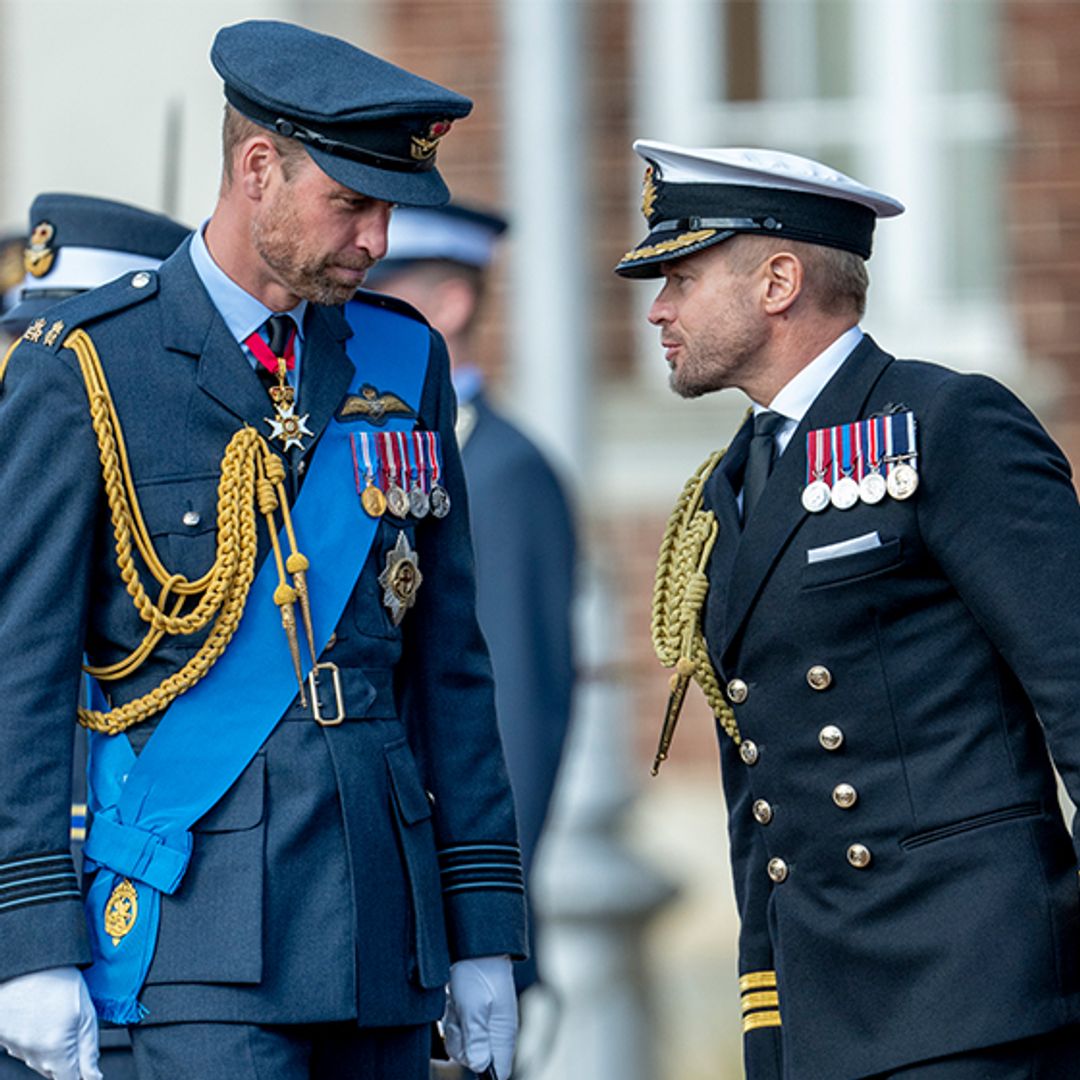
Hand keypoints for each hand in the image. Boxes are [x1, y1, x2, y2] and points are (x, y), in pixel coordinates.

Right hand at [0, 967, 101, 1079]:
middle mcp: (32, 1055)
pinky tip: (42, 1014)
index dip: (85, 1076)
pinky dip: (36, 1037)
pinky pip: (26, 1047)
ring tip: (57, 1014)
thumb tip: (94, 1075)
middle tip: (75, 1026)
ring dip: (53, 1046)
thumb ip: (89, 1049)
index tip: (90, 1068)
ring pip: (41, 1059)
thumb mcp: (86, 1011)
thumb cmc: (54, 978)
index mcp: (55, 1050)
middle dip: (70, 1058)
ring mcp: (15, 1048)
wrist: (22, 962)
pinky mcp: (4, 1038)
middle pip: (56, 1071)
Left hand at [443, 954, 516, 1078]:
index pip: (499, 1071)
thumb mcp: (475, 1005)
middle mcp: (493, 1032)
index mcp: (503, 1033)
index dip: (483, 1070)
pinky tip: (452, 1003)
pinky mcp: (469, 1016)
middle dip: (460, 1044)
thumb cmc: (478, 971)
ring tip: (456, 1006)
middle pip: (473, 1060)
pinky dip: (449, 1019)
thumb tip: (481, 1066)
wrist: (470, 944)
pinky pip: (455, 1030)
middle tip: (460, 1019)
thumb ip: (477, 1037)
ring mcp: (480, 1024)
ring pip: (461, 1045)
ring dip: (453, 1029)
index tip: (470, 1052)